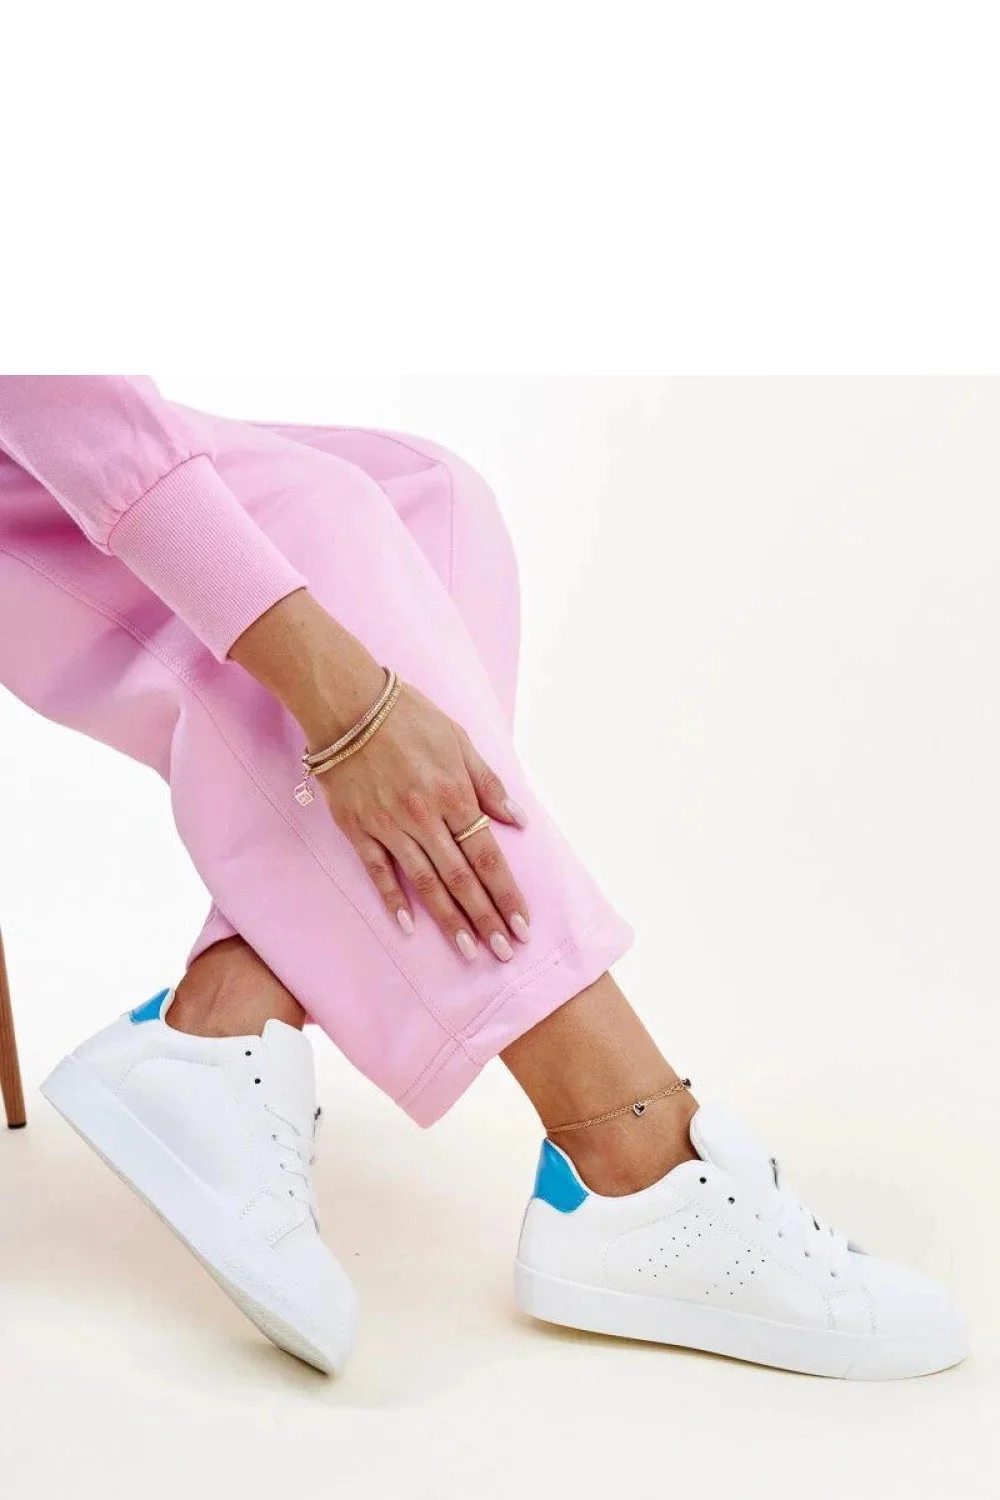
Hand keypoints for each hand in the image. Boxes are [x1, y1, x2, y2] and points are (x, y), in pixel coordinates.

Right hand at [229, 590, 528, 960]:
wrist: (347, 703)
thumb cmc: (409, 717)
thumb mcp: (460, 741)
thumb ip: (489, 785)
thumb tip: (519, 822)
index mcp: (454, 794)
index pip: (488, 857)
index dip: (507, 894)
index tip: (522, 925)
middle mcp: (425, 816)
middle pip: (461, 878)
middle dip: (486, 918)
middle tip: (503, 954)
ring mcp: (389, 825)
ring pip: (425, 883)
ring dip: (449, 920)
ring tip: (468, 951)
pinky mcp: (358, 828)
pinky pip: (379, 871)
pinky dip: (393, 900)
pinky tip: (409, 927)